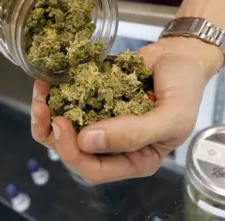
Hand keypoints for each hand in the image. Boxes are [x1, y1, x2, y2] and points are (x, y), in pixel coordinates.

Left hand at [31, 37, 223, 183]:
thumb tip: (87, 141)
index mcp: (135, 158)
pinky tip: (47, 83)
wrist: (181, 55)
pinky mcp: (93, 99)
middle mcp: (113, 145)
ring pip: (64, 130)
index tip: (62, 124)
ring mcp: (101, 120)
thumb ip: (134, 134)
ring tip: (40, 95)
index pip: (95, 170)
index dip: (73, 153)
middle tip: (43, 108)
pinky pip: (68, 103)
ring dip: (46, 115)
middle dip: (53, 134)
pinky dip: (54, 95)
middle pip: (73, 152)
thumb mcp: (171, 117)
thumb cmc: (185, 89)